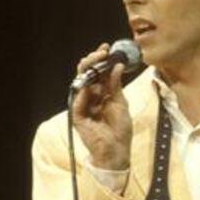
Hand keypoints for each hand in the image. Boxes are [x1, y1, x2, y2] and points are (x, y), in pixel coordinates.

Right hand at [71, 42, 131, 170]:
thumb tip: (117, 66)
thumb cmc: (120, 129)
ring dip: (87, 71)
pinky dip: (83, 92)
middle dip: (93, 61)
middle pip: (88, 74)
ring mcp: (83, 105)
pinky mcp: (78, 116)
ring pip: (81, 83)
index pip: (99, 72)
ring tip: (95, 61)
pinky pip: (78, 101)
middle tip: (101, 53)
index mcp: (102, 93)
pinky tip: (89, 85)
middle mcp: (91, 96)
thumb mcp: (121, 103)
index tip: (107, 48)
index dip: (102, 60)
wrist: (116, 150)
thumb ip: (116, 85)